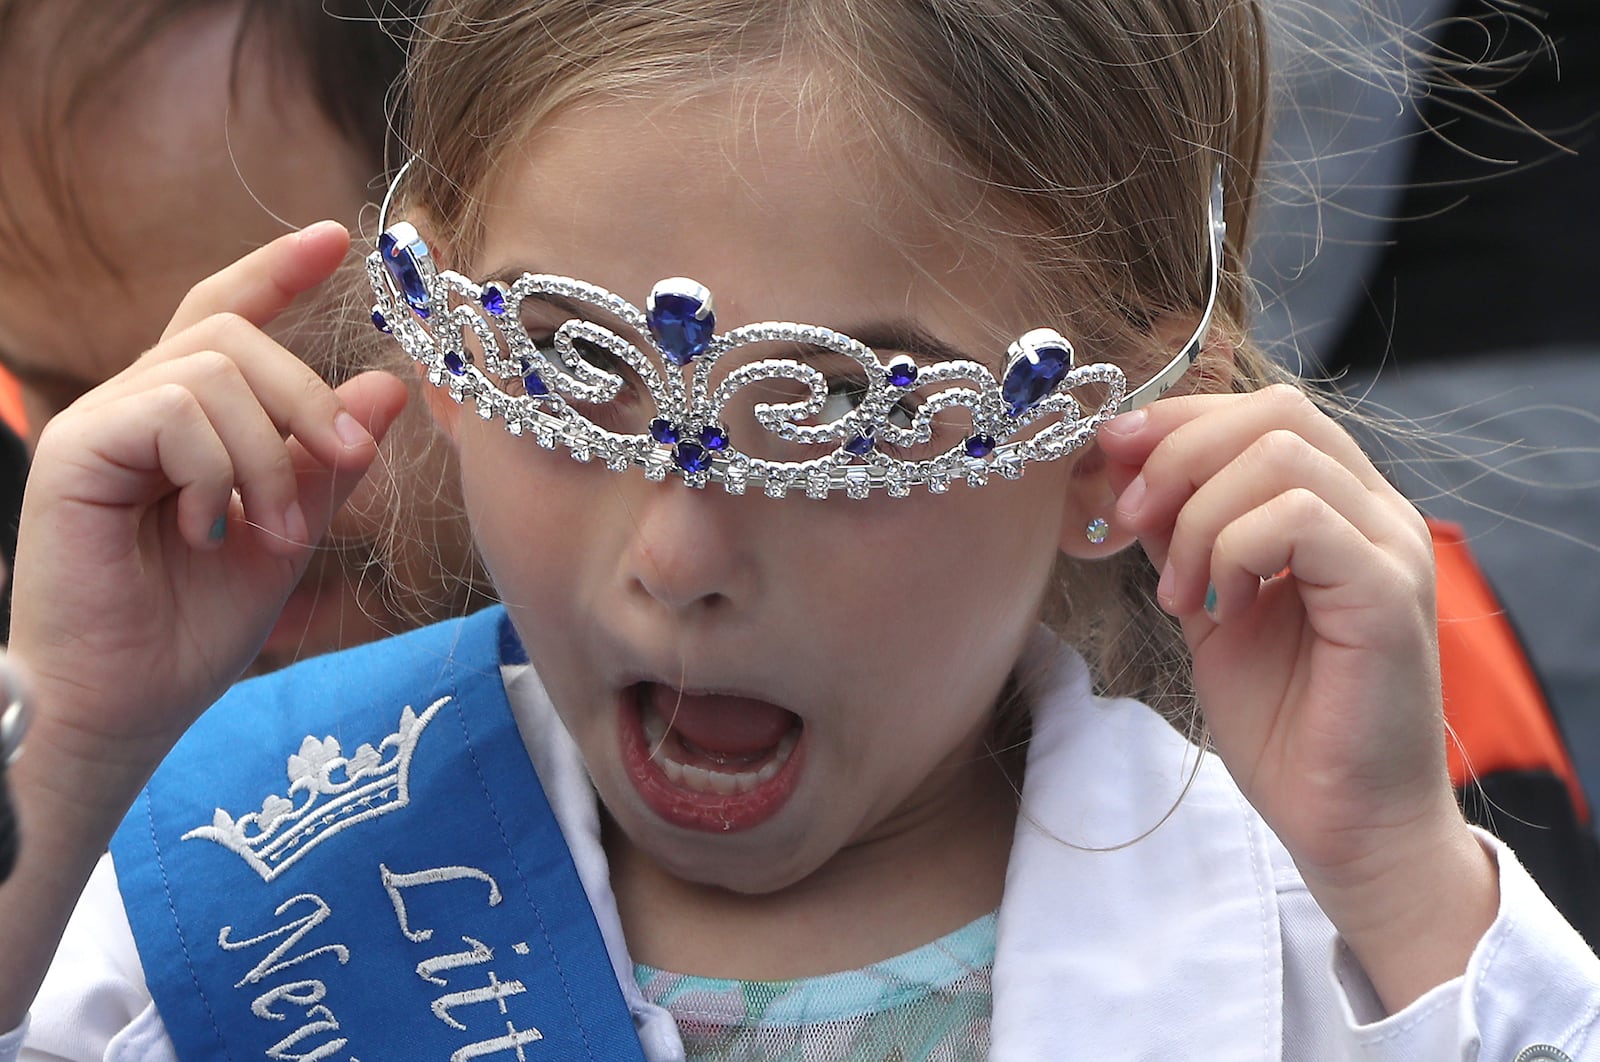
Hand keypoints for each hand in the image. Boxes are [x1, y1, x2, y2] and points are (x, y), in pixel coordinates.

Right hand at [9, 222, 408, 810]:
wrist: (127, 705)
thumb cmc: (193, 628)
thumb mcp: (289, 533)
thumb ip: (330, 462)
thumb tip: (387, 387)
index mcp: (186, 420)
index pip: (226, 315)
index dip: (277, 271)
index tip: (337, 239)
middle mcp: (138, 405)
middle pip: (236, 338)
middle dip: (309, 398)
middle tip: (345, 464)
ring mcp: (102, 422)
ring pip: (214, 371)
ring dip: (270, 454)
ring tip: (272, 530)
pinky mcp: (76, 449)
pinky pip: (173, 409)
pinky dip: (216, 467)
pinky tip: (208, 526)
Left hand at [1097, 384, 1495, 1008]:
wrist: (1342, 822)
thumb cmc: (1283, 723)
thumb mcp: (1207, 605)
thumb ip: (1179, 534)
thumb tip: (1121, 464)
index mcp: (1339, 508)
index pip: (1266, 412)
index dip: (1178, 419)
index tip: (1110, 456)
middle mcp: (1376, 514)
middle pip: (1276, 413)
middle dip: (1179, 451)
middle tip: (1129, 519)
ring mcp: (1389, 548)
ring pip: (1282, 454)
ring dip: (1199, 514)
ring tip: (1177, 591)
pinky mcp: (1389, 593)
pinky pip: (1299, 517)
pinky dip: (1232, 550)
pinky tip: (1217, 608)